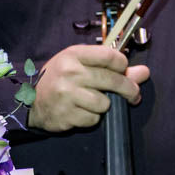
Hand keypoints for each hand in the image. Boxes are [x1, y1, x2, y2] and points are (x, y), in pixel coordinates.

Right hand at [30, 44, 150, 132]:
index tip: (123, 71)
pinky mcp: (66, 115)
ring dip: (104, 106)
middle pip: (113, 81)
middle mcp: (70, 73)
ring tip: (93, 102)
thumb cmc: (59, 79)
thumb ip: (113, 68)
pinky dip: (92, 118)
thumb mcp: (80, 66)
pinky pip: (93, 119)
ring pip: (105, 103)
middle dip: (129, 89)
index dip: (122, 65)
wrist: (29, 102)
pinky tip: (81, 112)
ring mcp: (67, 95)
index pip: (110, 56)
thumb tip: (145, 72)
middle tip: (132, 95)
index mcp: (73, 55)